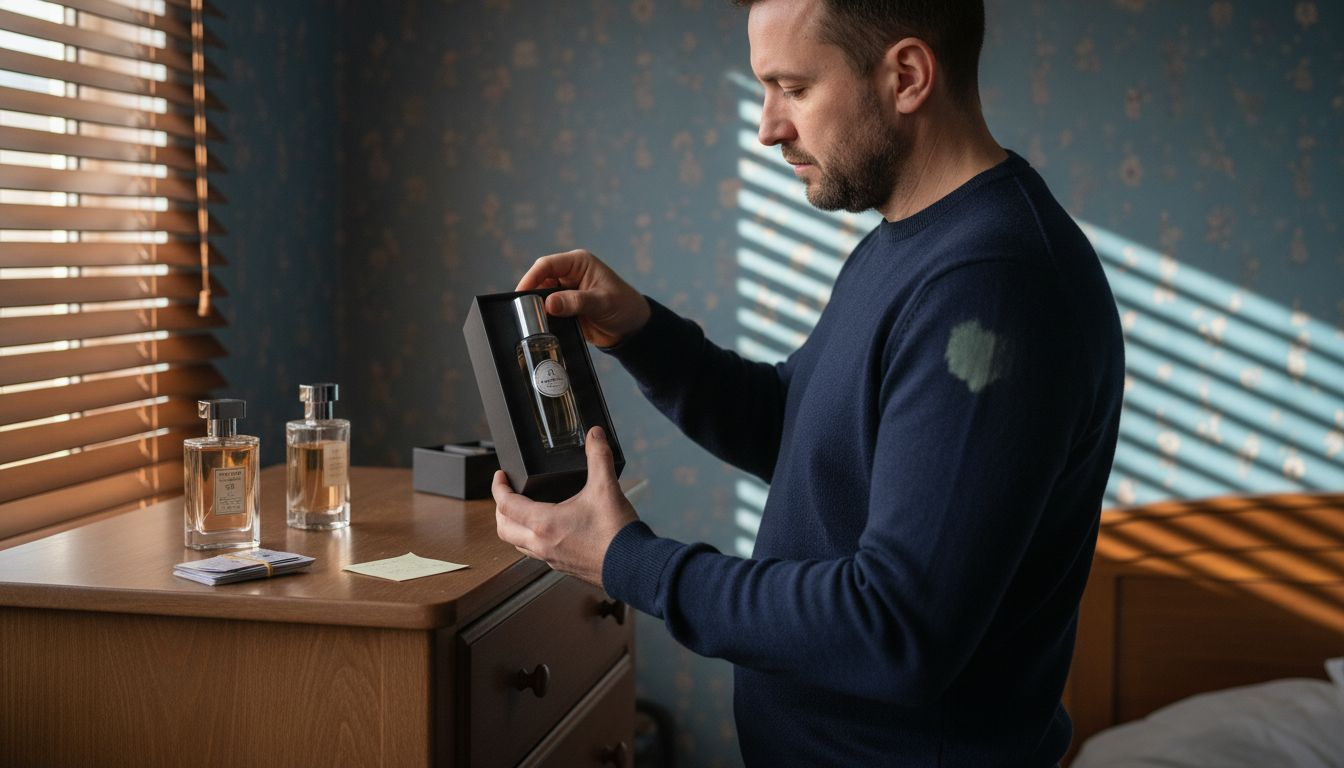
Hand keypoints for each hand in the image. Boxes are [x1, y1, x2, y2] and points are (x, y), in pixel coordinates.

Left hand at [493, 426, 638, 588]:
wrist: (633, 566)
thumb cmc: (616, 534)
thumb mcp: (606, 488)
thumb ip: (598, 457)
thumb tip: (595, 435)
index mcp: (544, 523)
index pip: (506, 505)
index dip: (498, 488)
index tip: (500, 476)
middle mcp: (542, 544)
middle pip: (504, 529)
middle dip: (500, 509)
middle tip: (506, 494)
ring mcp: (551, 558)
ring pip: (518, 544)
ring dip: (514, 527)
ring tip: (523, 511)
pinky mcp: (563, 566)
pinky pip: (536, 553)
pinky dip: (532, 539)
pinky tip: (548, 530)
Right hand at [515, 249, 651, 347]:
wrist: (633, 329)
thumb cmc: (624, 307)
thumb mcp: (602, 303)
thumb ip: (576, 302)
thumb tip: (549, 303)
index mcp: (578, 263)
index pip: (547, 265)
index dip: (531, 278)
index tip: (521, 294)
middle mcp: (569, 275)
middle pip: (540, 280)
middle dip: (532, 295)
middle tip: (524, 312)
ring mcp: (566, 292)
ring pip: (541, 297)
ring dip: (537, 308)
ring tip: (531, 322)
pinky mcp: (565, 308)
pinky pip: (548, 311)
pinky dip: (543, 318)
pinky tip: (540, 327)